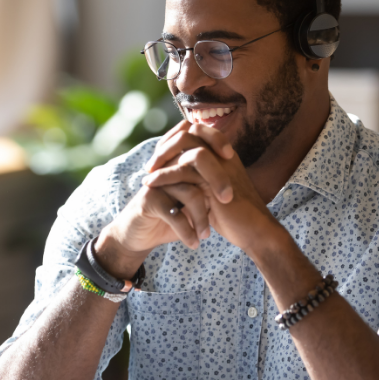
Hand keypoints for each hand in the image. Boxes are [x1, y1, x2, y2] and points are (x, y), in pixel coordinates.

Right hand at [94, 122, 233, 276]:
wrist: (139, 235)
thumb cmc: (171, 216)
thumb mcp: (191, 200)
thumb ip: (207, 186)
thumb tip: (239, 180)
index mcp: (177, 161)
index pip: (197, 136)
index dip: (216, 139)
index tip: (232, 156)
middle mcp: (166, 167)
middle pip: (196, 160)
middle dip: (217, 180)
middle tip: (227, 200)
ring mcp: (157, 182)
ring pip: (190, 192)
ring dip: (202, 217)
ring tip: (206, 235)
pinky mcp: (148, 200)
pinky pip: (174, 214)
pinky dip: (187, 231)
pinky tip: (194, 243)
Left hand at [142, 122, 279, 254]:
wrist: (254, 232)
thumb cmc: (234, 215)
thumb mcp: (213, 191)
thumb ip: (200, 178)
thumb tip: (177, 171)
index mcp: (224, 154)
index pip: (196, 131)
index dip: (174, 139)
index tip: (159, 156)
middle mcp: (223, 154)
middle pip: (189, 132)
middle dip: (166, 145)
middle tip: (150, 164)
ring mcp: (221, 165)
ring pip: (186, 146)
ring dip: (162, 158)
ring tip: (147, 174)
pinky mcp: (215, 181)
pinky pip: (184, 169)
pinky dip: (163, 175)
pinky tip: (150, 184)